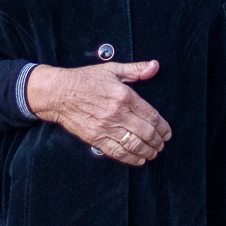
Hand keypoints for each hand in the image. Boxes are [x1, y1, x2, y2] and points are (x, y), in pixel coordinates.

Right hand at [26, 60, 171, 165]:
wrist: (59, 93)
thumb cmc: (84, 79)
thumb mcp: (112, 69)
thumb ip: (135, 70)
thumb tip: (154, 66)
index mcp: (124, 95)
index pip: (151, 115)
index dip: (163, 127)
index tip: (167, 133)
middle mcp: (117, 112)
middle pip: (146, 132)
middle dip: (158, 141)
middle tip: (162, 144)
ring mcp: (106, 126)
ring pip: (134, 144)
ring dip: (148, 151)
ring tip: (153, 153)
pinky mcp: (96, 137)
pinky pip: (118, 152)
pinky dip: (131, 158)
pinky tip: (138, 159)